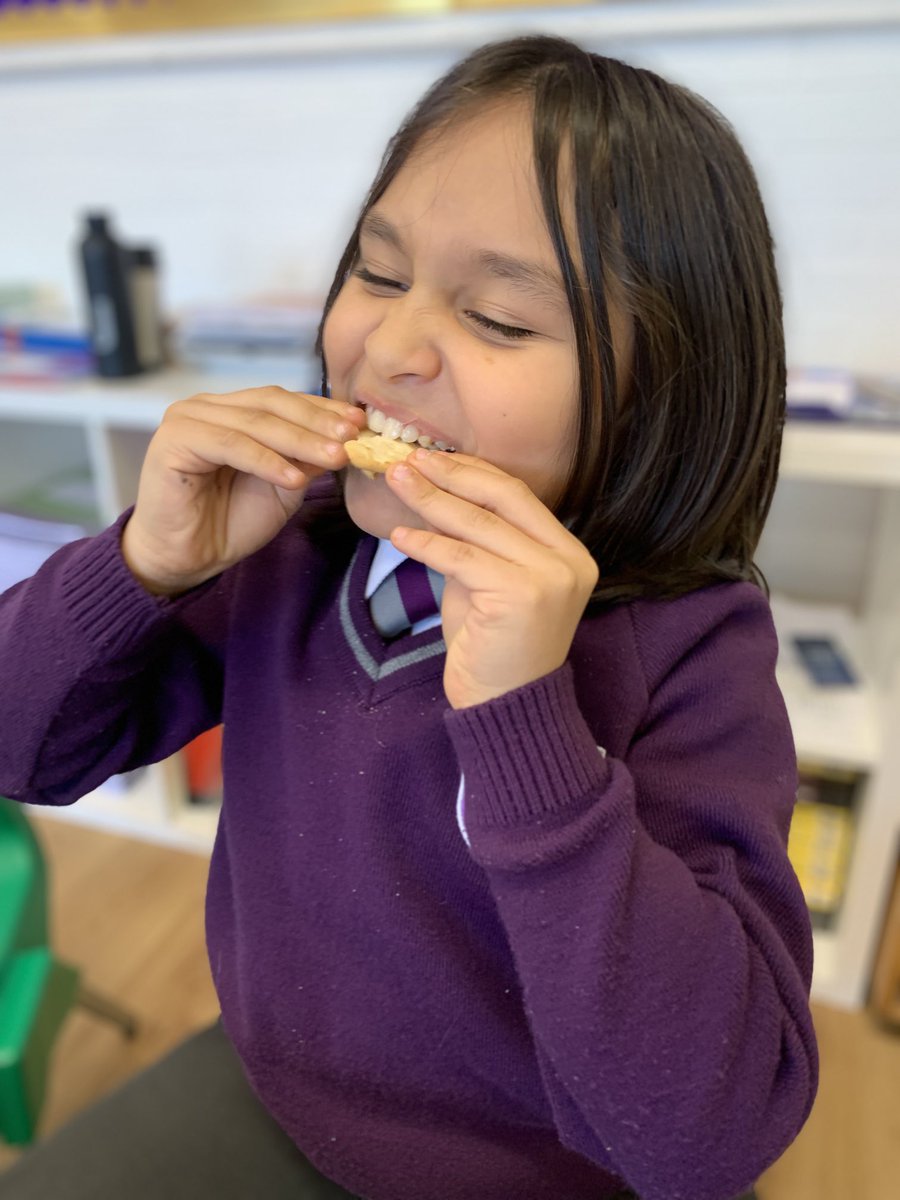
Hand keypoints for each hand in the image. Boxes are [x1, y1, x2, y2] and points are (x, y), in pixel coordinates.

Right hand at [122, 386, 365, 594]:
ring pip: (255, 423)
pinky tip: (294, 479)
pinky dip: (266, 461)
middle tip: (352, 438)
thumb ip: (306, 458)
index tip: (360, 422)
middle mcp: (208, 407)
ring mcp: (188, 418)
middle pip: (271, 404)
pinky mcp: (174, 440)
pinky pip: (230, 445)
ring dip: (299, 441)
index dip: (323, 410)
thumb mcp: (283, 486)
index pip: (283, 400)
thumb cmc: (231, 522)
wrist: (187, 557)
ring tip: (335, 458)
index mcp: (232, 410)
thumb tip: (348, 436)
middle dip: (317, 422)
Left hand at [385, 449, 598, 709]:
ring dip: (430, 500)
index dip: (472, 471)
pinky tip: (399, 536)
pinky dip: (426, 544)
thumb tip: (430, 493)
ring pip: (479, 525)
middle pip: (502, 499)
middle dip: (450, 474)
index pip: (517, 496)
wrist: (506, 707)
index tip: (431, 457)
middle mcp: (568, 561)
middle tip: (407, 460)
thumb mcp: (486, 583)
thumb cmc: (493, 648)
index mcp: (569, 552)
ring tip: (396, 482)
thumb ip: (473, 542)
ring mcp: (550, 577)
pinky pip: (462, 558)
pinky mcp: (521, 595)